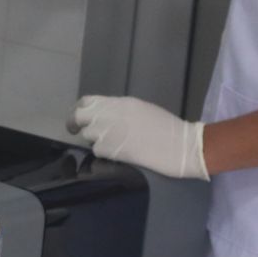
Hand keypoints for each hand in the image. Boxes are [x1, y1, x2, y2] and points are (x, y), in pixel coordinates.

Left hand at [71, 95, 208, 179]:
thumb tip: (104, 117)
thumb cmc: (167, 128)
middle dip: (76, 124)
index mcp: (119, 103)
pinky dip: (104, 154)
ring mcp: (109, 132)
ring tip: (110, 144)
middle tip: (77, 132)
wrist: (181, 146)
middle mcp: (109, 114)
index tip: (78, 118)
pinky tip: (118, 154)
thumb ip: (119, 111)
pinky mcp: (111, 150)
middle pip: (79, 116)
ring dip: (94, 140)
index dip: (79, 110)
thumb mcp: (141, 110)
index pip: (86, 101)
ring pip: (88, 135)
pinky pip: (97, 151)